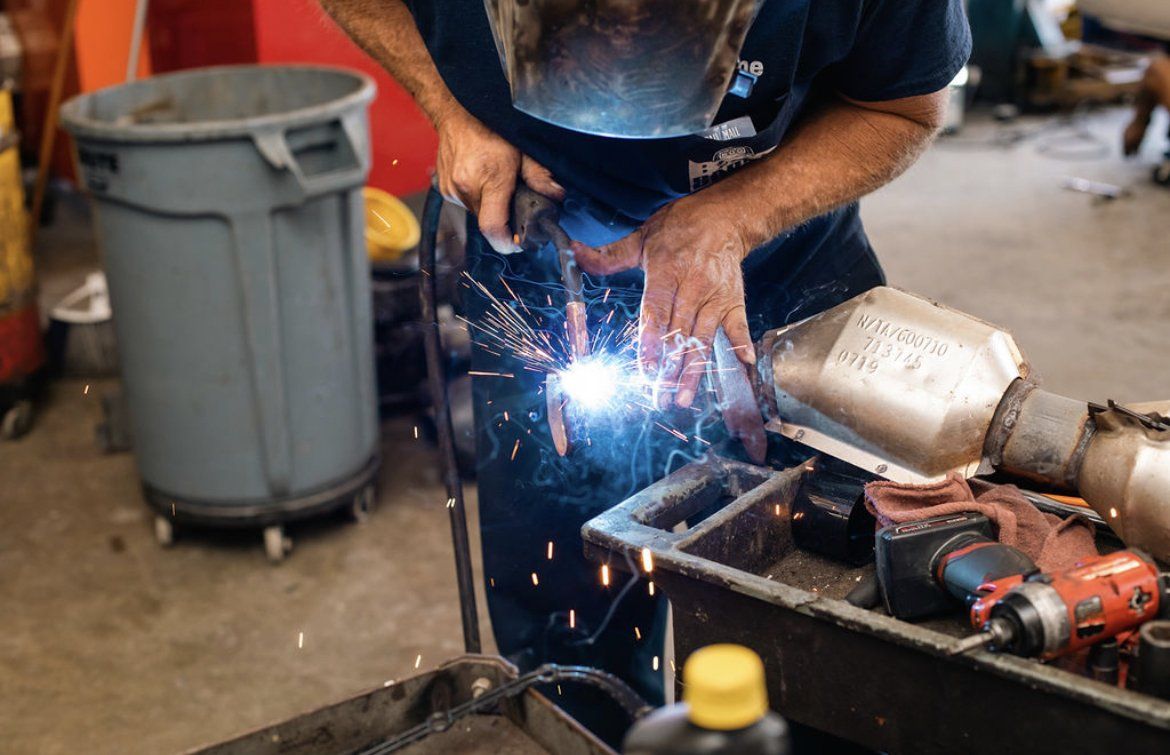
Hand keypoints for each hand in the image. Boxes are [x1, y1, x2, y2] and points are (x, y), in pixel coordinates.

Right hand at [434, 105, 563, 252]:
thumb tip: (557, 195)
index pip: (493, 229)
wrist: (457, 113)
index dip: (507, 243)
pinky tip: (481, 179)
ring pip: (477, 214)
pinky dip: (477, 199)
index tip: (518, 243)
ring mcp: (452, 190)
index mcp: (489, 180)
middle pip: (487, 223)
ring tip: (495, 185)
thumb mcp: (522, 150)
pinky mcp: (445, 189)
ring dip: (489, 207)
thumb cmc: (490, 128)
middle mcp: (466, 188)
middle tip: (513, 202)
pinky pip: (466, 204)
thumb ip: (540, 176)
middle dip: (503, 219)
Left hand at [570, 193, 755, 408]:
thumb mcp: (642, 237)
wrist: (724, 217)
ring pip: (703, 338)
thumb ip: (610, 255)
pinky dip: (740, 344)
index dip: (651, 341)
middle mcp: (693, 286)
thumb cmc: (679, 228)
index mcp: (667, 271)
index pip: (656, 312)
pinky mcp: (733, 300)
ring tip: (683, 397)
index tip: (647, 368)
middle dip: (668, 369)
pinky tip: (743, 365)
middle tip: (659, 398)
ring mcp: (715, 296)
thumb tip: (575, 252)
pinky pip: (737, 325)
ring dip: (694, 370)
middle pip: (679, 333)